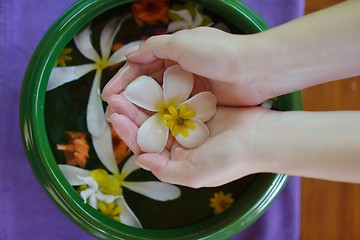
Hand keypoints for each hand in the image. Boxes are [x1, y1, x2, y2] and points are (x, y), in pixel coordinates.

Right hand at [102, 27, 272, 106]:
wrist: (255, 70)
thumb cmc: (219, 53)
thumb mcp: (183, 43)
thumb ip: (155, 48)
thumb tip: (129, 55)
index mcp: (172, 52)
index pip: (140, 67)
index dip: (122, 80)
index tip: (108, 96)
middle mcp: (178, 69)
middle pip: (147, 85)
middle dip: (129, 98)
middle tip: (114, 112)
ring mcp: (188, 87)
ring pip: (159, 100)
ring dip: (143, 110)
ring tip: (128, 123)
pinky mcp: (198, 102)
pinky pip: (174, 111)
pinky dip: (162, 118)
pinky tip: (152, 127)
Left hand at [106, 94, 267, 187]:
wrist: (262, 138)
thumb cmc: (231, 159)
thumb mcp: (195, 174)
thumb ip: (166, 170)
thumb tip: (141, 160)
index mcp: (178, 160)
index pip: (146, 147)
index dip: (129, 133)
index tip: (116, 118)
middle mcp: (181, 143)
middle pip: (150, 128)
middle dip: (132, 114)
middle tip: (116, 100)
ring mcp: (190, 125)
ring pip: (160, 113)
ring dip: (144, 103)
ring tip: (127, 91)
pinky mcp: (199, 110)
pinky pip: (177, 101)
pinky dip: (164, 95)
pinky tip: (152, 85)